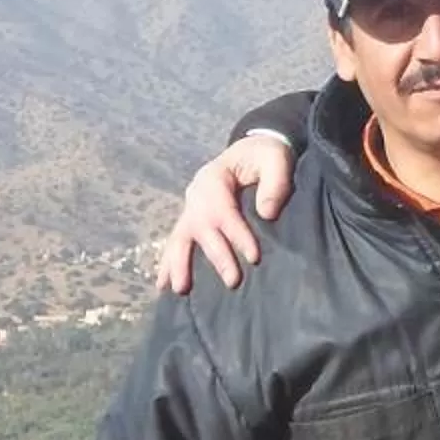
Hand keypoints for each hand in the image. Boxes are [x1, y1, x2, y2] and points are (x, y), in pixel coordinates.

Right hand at [161, 137, 296, 293]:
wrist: (252, 150)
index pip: (224, 210)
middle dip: (217, 255)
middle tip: (233, 281)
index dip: (238, 234)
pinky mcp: (192, 219)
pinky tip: (162, 284)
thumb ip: (275, 183)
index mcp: (214, 178)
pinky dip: (168, 262)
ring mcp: (191, 208)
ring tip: (179, 289)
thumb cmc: (265, 156)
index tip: (254, 257)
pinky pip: (177, 242)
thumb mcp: (276, 159)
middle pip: (202, 227)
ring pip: (179, 237)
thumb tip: (267, 214)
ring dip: (178, 264)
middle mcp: (197, 194)